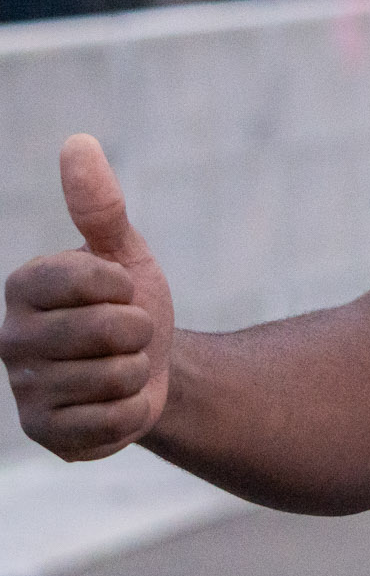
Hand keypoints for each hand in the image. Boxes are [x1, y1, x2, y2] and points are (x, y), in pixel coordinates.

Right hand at [1, 136, 174, 460]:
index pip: (89, 279)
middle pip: (107, 331)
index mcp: (24, 287)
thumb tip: (77, 142)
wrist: (149, 369)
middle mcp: (11, 338)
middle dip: (138, 330)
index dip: (124, 285)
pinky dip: (131, 411)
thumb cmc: (129, 303)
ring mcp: (23, 389)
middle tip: (126, 334)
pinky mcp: (45, 433)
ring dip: (136, 371)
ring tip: (119, 366)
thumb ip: (99, 206)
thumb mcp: (124, 252)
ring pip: (115, 376)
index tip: (120, 289)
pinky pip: (114, 421)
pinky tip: (113, 402)